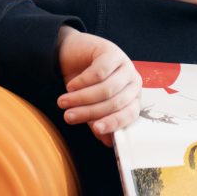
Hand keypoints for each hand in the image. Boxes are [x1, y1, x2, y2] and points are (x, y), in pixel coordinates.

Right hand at [55, 27, 140, 143]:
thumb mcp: (90, 105)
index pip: (129, 114)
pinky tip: (70, 86)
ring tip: (63, 102)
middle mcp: (133, 82)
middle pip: (115, 102)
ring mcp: (125, 65)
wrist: (71, 54)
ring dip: (82, 98)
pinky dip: (82, 82)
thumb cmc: (83, 83)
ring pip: (107, 89)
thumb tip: (107, 142)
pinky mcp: (112, 52)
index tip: (95, 129)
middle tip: (68, 116)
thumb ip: (99, 122)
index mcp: (133, 98)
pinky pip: (99, 72)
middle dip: (89, 112)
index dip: (112, 123)